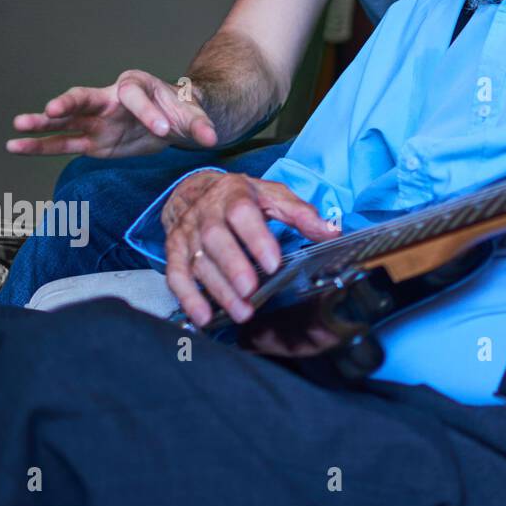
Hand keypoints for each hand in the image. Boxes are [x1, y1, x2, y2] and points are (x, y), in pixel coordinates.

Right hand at [7, 70, 218, 157]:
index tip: (164, 129)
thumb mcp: (193, 114)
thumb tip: (212, 138)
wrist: (172, 122)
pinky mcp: (91, 141)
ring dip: (43, 123)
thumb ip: (200, 125)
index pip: (136, 97)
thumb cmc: (179, 110)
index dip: (149, 113)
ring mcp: (96, 121)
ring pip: (66, 121)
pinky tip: (16, 146)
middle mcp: (109, 100)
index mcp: (135, 86)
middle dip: (69, 102)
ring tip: (18, 125)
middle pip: (84, 97)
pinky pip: (62, 143)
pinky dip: (40, 145)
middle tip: (54, 108)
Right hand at [162, 170, 338, 326]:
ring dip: (218, 289)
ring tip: (241, 311)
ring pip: (198, 262)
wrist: (194, 189)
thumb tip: (332, 232)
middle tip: (251, 291)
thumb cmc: (241, 196)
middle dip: (233, 267)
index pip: (243, 213)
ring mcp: (187, 233)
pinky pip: (175, 275)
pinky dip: (187, 298)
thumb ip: (300, 214)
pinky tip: (203, 316)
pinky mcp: (173, 251)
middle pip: (215, 240)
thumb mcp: (272, 195)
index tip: (273, 262)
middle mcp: (206, 213)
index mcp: (234, 195)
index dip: (256, 238)